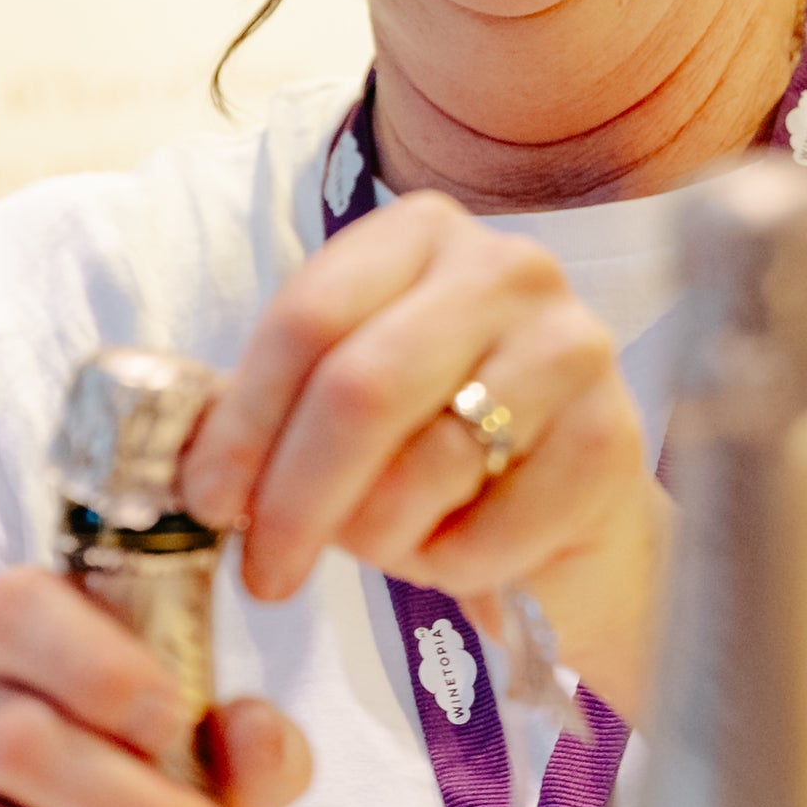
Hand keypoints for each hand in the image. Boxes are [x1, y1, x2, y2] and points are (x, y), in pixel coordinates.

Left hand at [177, 192, 667, 715]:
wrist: (577, 507)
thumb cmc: (443, 445)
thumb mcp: (352, 401)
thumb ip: (277, 410)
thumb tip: (192, 470)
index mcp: (420, 234)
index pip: (307, 318)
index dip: (244, 420)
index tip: (205, 500)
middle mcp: (506, 268)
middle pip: (361, 388)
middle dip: (294, 497)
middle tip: (266, 572)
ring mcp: (573, 347)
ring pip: (425, 466)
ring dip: (378, 538)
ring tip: (382, 550)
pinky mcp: (613, 440)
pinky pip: (491, 532)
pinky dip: (449, 569)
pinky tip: (456, 556)